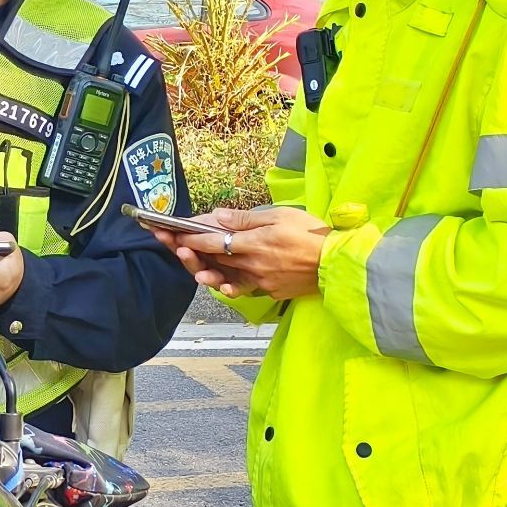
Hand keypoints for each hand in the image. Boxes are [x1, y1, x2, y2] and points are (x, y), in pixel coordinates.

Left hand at [160, 206, 328, 300]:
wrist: (336, 263)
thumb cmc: (311, 234)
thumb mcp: (280, 216)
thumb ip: (247, 218)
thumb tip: (218, 216)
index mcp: (254, 243)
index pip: (213, 241)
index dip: (191, 237)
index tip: (174, 232)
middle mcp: (253, 264)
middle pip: (214, 259)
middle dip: (190, 251)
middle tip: (170, 243)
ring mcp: (260, 280)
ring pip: (225, 276)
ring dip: (204, 272)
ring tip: (191, 267)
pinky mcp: (270, 290)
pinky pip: (245, 289)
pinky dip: (230, 287)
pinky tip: (219, 284)